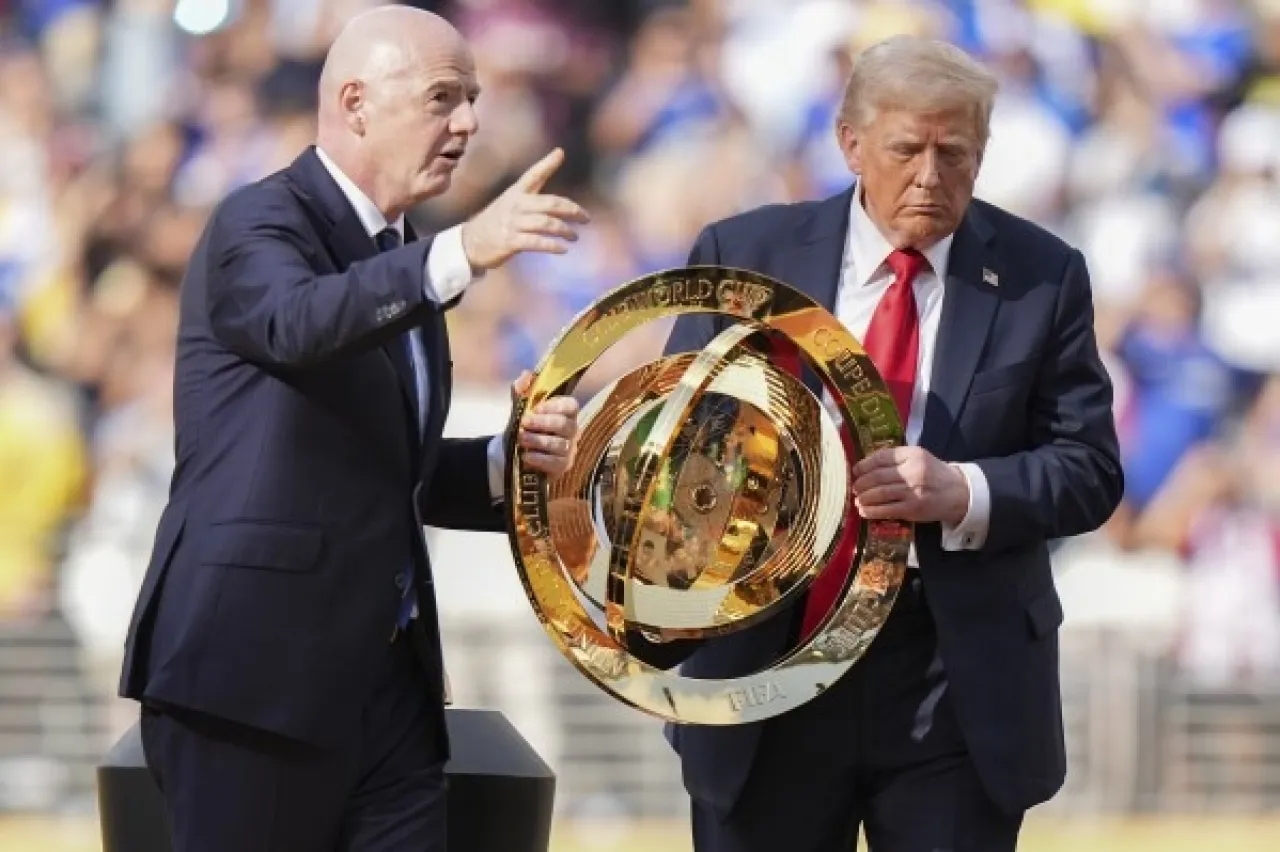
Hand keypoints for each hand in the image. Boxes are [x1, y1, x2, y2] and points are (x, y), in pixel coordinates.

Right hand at [461, 148, 589, 270]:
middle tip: (586, 218)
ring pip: (546, 223)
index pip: (533, 175)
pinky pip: (536, 242)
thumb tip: (556, 180)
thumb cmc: (497, 220)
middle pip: (550, 203)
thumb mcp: (512, 201)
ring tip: (575, 236)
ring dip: (565, 230)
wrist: (470, 241)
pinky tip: (563, 249)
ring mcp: (513, 223)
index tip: (560, 153)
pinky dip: (552, 246)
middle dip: (572, 210)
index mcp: (516, 192)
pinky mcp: (510, 241)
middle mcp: (516, 204)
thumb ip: (533, 190)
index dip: (547, 163)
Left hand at [510, 371, 579, 478]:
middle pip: (565, 425)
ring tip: (521, 439)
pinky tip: (526, 456)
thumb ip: (521, 389)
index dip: (555, 406)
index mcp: (565, 413)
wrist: (513, 452)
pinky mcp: (563, 466)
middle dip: (543, 423)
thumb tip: (527, 374)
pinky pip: (556, 463)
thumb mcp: (519, 406)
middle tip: (524, 422)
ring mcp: (569, 449)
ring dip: (538, 440)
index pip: (571, 406)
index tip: (536, 408)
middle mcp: (572, 430)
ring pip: (559, 444)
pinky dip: (540, 459)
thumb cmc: (523, 426)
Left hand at [851, 447, 969, 524]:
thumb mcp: (919, 457)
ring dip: (863, 497)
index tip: (855, 471)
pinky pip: (886, 510)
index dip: (864, 465)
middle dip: (861, 483)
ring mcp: (912, 491)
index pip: (881, 458)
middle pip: (877, 476)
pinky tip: (864, 511)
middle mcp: (912, 471)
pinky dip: (871, 511)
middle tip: (855, 487)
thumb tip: (866, 466)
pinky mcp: (912, 509)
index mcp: (912, 455)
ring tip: (857, 499)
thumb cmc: (934, 474)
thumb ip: (896, 458)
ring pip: (879, 493)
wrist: (958, 493)